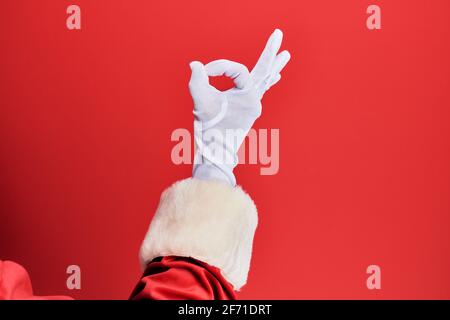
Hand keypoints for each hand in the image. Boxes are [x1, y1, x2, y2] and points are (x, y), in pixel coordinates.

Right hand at [189, 29, 290, 185]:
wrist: (216, 151)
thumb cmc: (209, 129)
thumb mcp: (201, 103)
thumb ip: (198, 82)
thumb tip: (195, 65)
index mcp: (249, 97)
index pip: (236, 70)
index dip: (219, 66)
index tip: (203, 71)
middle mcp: (255, 99)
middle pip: (264, 70)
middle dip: (270, 51)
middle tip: (279, 34)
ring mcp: (253, 104)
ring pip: (266, 80)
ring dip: (274, 66)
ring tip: (286, 55)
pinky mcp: (248, 108)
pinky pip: (262, 90)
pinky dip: (268, 81)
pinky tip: (277, 76)